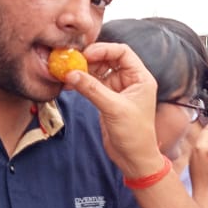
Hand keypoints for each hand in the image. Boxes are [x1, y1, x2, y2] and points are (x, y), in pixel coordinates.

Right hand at [68, 41, 163, 179]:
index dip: (104, 50)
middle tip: (72, 62)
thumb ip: (92, 90)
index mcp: (140, 78)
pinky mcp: (107, 99)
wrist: (134, 158)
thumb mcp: (114, 109)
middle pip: (108, 59)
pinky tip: (69, 83)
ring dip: (83, 71)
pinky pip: (92, 85)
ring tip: (67, 73)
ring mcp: (118, 89)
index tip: (86, 55)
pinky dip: (81, 83)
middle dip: (90, 59)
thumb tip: (72, 73)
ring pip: (98, 71)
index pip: (122, 52)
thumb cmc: (134, 134)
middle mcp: (130, 81)